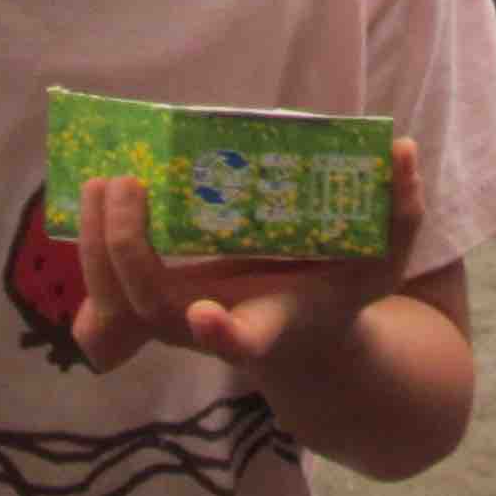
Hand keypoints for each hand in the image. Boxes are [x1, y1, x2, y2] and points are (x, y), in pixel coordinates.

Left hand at [69, 140, 426, 379]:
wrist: (303, 339)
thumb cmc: (338, 291)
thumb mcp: (382, 261)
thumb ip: (401, 213)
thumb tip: (403, 151)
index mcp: (268, 326)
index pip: (240, 344)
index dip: (220, 333)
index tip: (206, 314)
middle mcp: (213, 332)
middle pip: (151, 309)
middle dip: (127, 252)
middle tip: (128, 184)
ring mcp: (176, 324)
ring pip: (114, 305)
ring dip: (96, 245)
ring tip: (104, 180)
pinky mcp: (154, 305)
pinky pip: (105, 288)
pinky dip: (92, 244)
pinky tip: (99, 193)